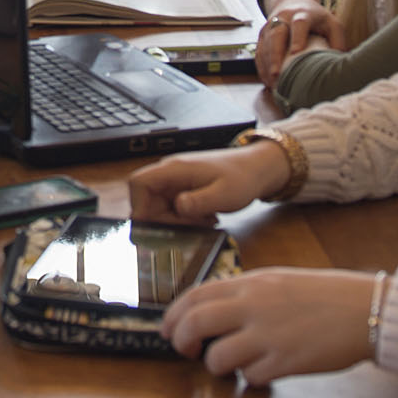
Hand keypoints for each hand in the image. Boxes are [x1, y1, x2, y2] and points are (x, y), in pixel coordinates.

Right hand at [128, 142, 291, 223]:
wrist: (258, 169)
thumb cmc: (243, 177)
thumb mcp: (223, 194)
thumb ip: (198, 202)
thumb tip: (176, 207)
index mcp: (175, 169)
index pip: (139, 182)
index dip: (139, 205)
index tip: (153, 226)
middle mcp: (171, 173)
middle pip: (148, 200)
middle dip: (164, 220)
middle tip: (188, 228)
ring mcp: (177, 181)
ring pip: (161, 207)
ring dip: (176, 221)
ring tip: (202, 223)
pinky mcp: (185, 189)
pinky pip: (174, 207)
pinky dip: (185, 218)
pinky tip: (206, 219)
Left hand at [162, 267, 379, 384]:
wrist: (365, 309)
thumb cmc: (325, 294)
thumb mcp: (279, 281)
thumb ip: (246, 293)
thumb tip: (213, 311)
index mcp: (252, 283)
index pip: (196, 295)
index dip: (174, 314)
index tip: (168, 328)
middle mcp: (254, 307)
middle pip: (196, 323)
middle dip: (181, 341)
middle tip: (184, 351)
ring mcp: (269, 336)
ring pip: (217, 357)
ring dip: (216, 365)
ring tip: (230, 363)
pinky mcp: (285, 363)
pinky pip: (251, 377)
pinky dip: (251, 378)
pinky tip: (264, 370)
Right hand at [255, 0, 345, 88]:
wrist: (293, 3)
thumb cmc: (316, 19)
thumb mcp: (331, 23)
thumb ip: (337, 39)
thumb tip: (338, 61)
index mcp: (303, 13)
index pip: (300, 24)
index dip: (298, 38)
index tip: (296, 52)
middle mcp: (283, 17)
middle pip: (276, 34)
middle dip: (275, 54)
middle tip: (277, 74)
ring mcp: (270, 25)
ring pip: (265, 44)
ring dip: (267, 64)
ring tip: (273, 83)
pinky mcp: (262, 35)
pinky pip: (258, 51)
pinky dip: (261, 67)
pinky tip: (267, 81)